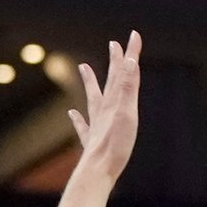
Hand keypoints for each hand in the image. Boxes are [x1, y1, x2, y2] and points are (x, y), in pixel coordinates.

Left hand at [69, 31, 141, 185]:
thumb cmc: (115, 145)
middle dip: (114, 63)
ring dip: (90, 82)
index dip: (130, 54)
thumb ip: (128, 87)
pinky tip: (72, 114)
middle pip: (109, 81)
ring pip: (93, 99)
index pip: (124, 73)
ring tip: (83, 67)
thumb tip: (129, 61)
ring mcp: (96, 125)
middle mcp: (103, 111)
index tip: (134, 36)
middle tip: (114, 45)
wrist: (97, 171)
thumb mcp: (127, 113)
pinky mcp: (92, 142)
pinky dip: (78, 118)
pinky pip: (83, 126)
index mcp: (113, 102)